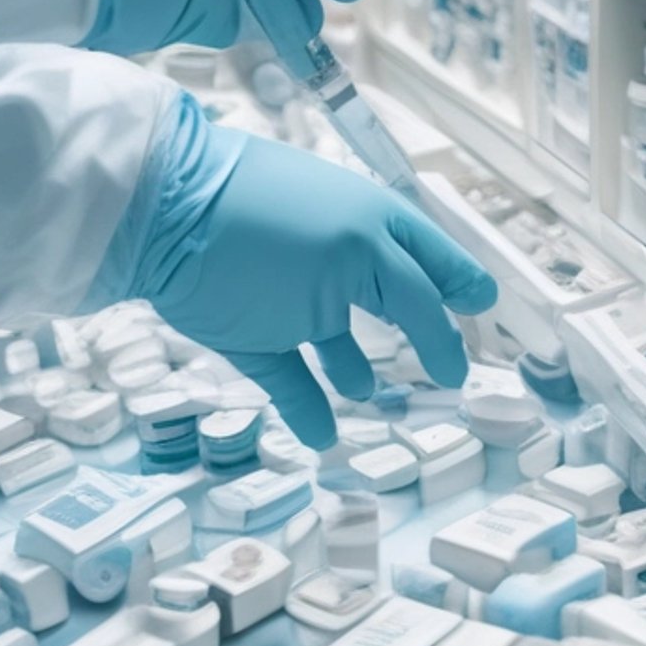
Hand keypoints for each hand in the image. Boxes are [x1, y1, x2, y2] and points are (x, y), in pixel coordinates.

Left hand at [105, 97, 498, 446]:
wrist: (163, 212)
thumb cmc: (274, 223)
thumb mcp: (360, 253)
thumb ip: (412, 297)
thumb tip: (444, 329)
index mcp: (371, 226)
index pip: (429, 259)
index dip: (459, 284)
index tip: (483, 307)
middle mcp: (337, 260)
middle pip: (386, 301)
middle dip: (416, 331)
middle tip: (447, 366)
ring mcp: (290, 297)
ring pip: (334, 340)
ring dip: (355, 368)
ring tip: (369, 394)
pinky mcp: (246, 334)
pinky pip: (286, 376)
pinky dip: (306, 406)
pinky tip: (323, 433)